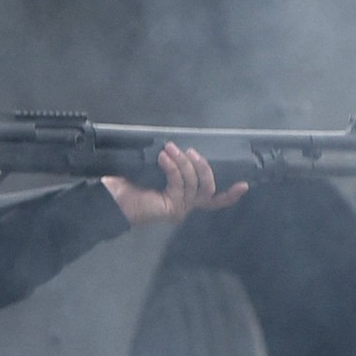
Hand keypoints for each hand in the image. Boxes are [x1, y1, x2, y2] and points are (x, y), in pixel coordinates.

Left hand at [104, 143, 247, 225]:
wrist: (111, 199)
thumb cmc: (130, 184)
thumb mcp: (155, 170)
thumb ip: (172, 165)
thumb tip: (179, 147)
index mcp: (185, 198)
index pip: (214, 201)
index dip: (230, 195)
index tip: (244, 185)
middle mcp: (185, 206)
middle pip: (209, 187)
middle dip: (202, 166)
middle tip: (188, 150)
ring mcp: (180, 208)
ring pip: (195, 183)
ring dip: (183, 163)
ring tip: (169, 149)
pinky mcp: (171, 208)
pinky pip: (179, 184)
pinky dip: (172, 168)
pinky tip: (162, 158)